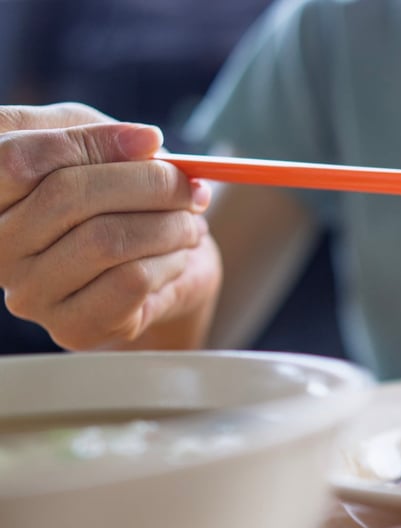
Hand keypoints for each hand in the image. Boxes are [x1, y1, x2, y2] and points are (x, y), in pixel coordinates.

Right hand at [0, 103, 220, 349]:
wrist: (162, 274)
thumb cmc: (123, 201)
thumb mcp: (105, 151)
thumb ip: (105, 136)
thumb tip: (144, 141)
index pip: (19, 159)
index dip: (93, 143)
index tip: (152, 140)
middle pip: (66, 196)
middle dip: (149, 183)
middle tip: (191, 187)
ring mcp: (28, 291)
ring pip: (105, 240)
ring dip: (169, 226)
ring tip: (189, 224)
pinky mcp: (71, 327)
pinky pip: (130, 281)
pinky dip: (170, 261)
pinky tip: (176, 258)